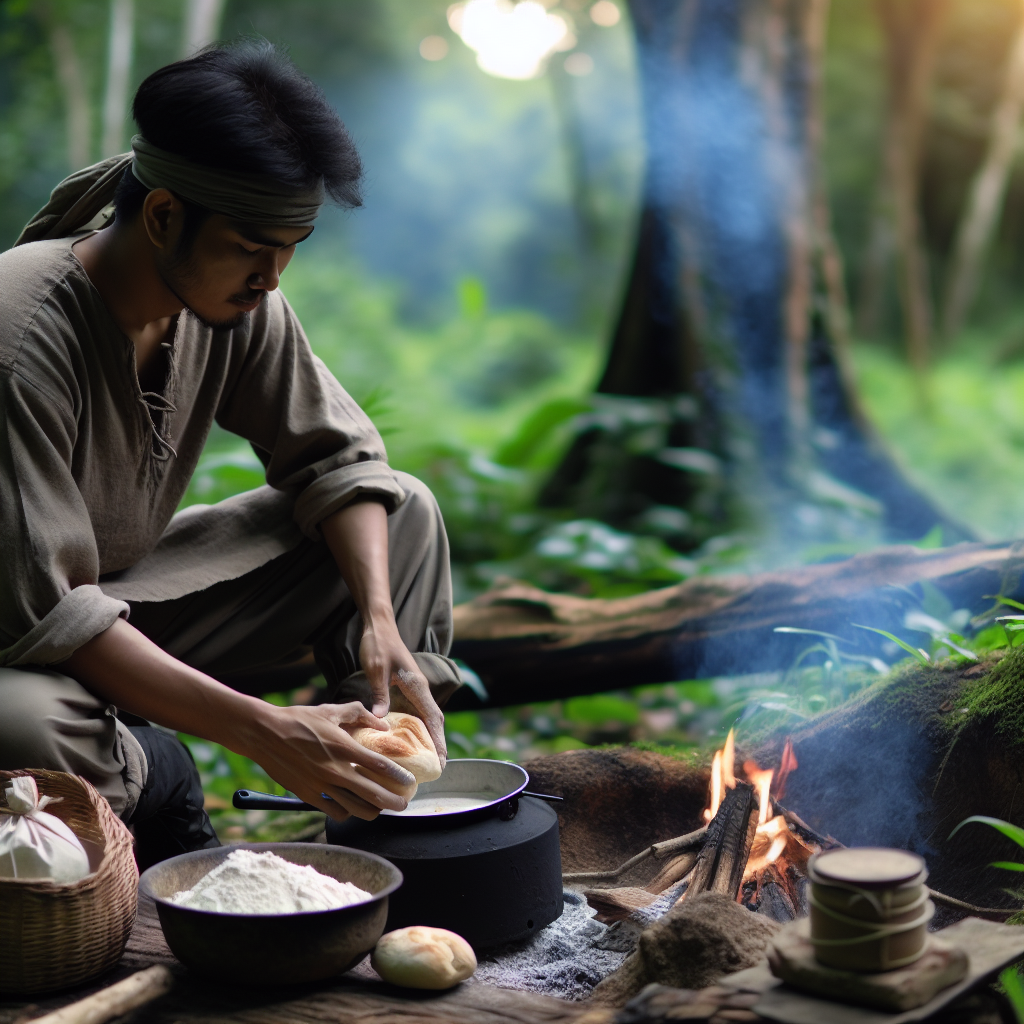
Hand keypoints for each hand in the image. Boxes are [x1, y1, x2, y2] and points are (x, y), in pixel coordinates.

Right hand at [243, 701, 417, 822]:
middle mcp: (334, 769)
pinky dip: (347, 813)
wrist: (264, 733)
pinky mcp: (307, 795)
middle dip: (392, 802)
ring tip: (380, 809)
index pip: (379, 766)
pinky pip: (334, 811)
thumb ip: (360, 714)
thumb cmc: (299, 719)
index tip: (410, 783)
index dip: (398, 777)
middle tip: (403, 804)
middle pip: (372, 793)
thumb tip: (383, 724)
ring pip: (355, 808)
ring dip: (372, 811)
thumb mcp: (332, 710)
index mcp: (343, 747)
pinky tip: (353, 808)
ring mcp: (320, 785)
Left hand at [360, 616, 446, 767]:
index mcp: (417, 685)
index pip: (433, 717)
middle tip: (438, 767)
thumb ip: (380, 693)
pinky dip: (420, 726)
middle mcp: (420, 688)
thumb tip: (380, 719)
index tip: (442, 759)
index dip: (438, 740)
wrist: (379, 625)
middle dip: (438, 743)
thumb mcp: (376, 669)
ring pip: (428, 716)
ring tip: (428, 759)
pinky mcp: (408, 687)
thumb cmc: (378, 645)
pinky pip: (418, 711)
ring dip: (430, 736)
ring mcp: (415, 687)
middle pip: (434, 720)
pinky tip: (412, 738)